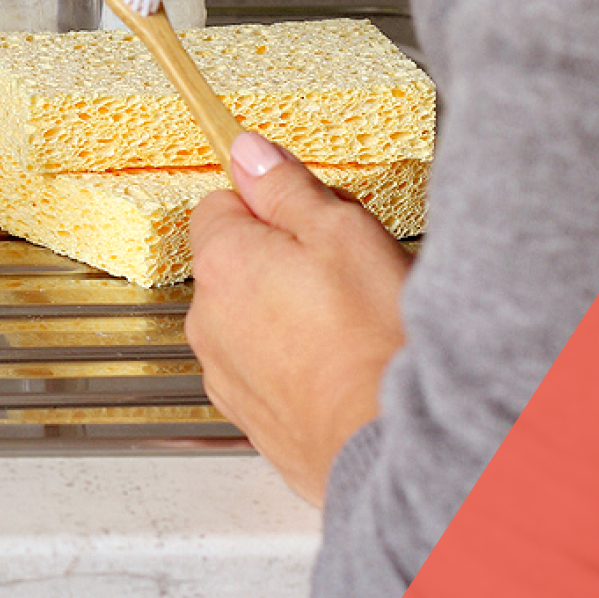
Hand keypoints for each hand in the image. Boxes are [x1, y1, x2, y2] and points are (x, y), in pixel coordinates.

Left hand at [185, 133, 413, 504]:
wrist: (390, 445)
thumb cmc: (374, 342)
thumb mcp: (342, 233)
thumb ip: (286, 188)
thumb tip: (248, 152)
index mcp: (222, 263)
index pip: (221, 204)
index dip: (271, 205)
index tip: (310, 216)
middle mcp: (208, 318)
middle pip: (236, 262)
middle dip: (281, 259)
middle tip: (345, 271)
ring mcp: (224, 371)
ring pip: (250, 317)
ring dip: (288, 312)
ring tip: (350, 324)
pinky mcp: (249, 414)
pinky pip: (265, 367)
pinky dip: (294, 362)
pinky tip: (341, 365)